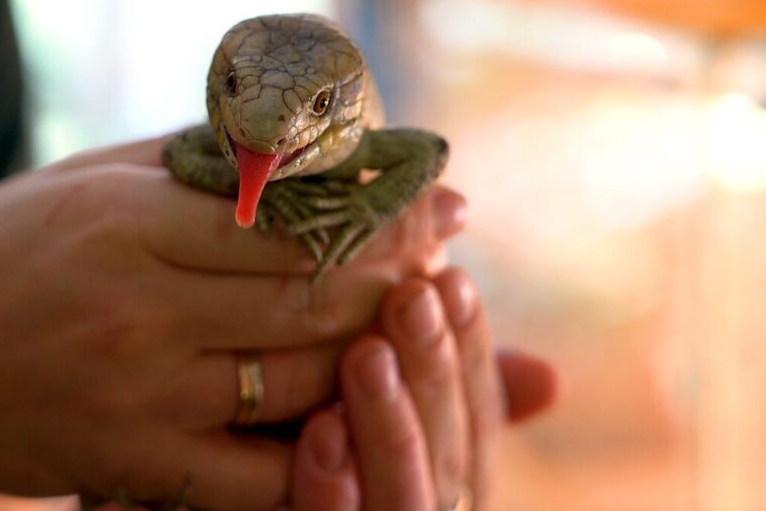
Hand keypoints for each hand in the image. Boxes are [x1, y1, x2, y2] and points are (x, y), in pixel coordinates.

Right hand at [0, 135, 465, 510]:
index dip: (384, 213)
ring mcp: (137, 396)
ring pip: (302, 381)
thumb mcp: (76, 181)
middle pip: (313, 298)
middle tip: (446, 261)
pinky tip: (362, 415)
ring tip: (419, 324)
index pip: (292, 217)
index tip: (445, 204)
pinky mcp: (128, 464)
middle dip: (399, 278)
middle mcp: (137, 309)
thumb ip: (187, 162)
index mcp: (126, 222)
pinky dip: (322, 449)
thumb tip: (300, 142)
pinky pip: (257, 473)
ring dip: (375, 354)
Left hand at [292, 270, 556, 510]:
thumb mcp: (375, 406)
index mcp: (445, 479)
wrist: (216, 475)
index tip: (452, 278)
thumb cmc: (288, 437)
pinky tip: (319, 431)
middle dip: (434, 373)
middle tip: (412, 295)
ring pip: (402, 501)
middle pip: (448, 457)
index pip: (477, 418)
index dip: (470, 351)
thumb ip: (436, 381)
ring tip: (366, 351)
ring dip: (389, 424)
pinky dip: (329, 492)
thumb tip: (549, 376)